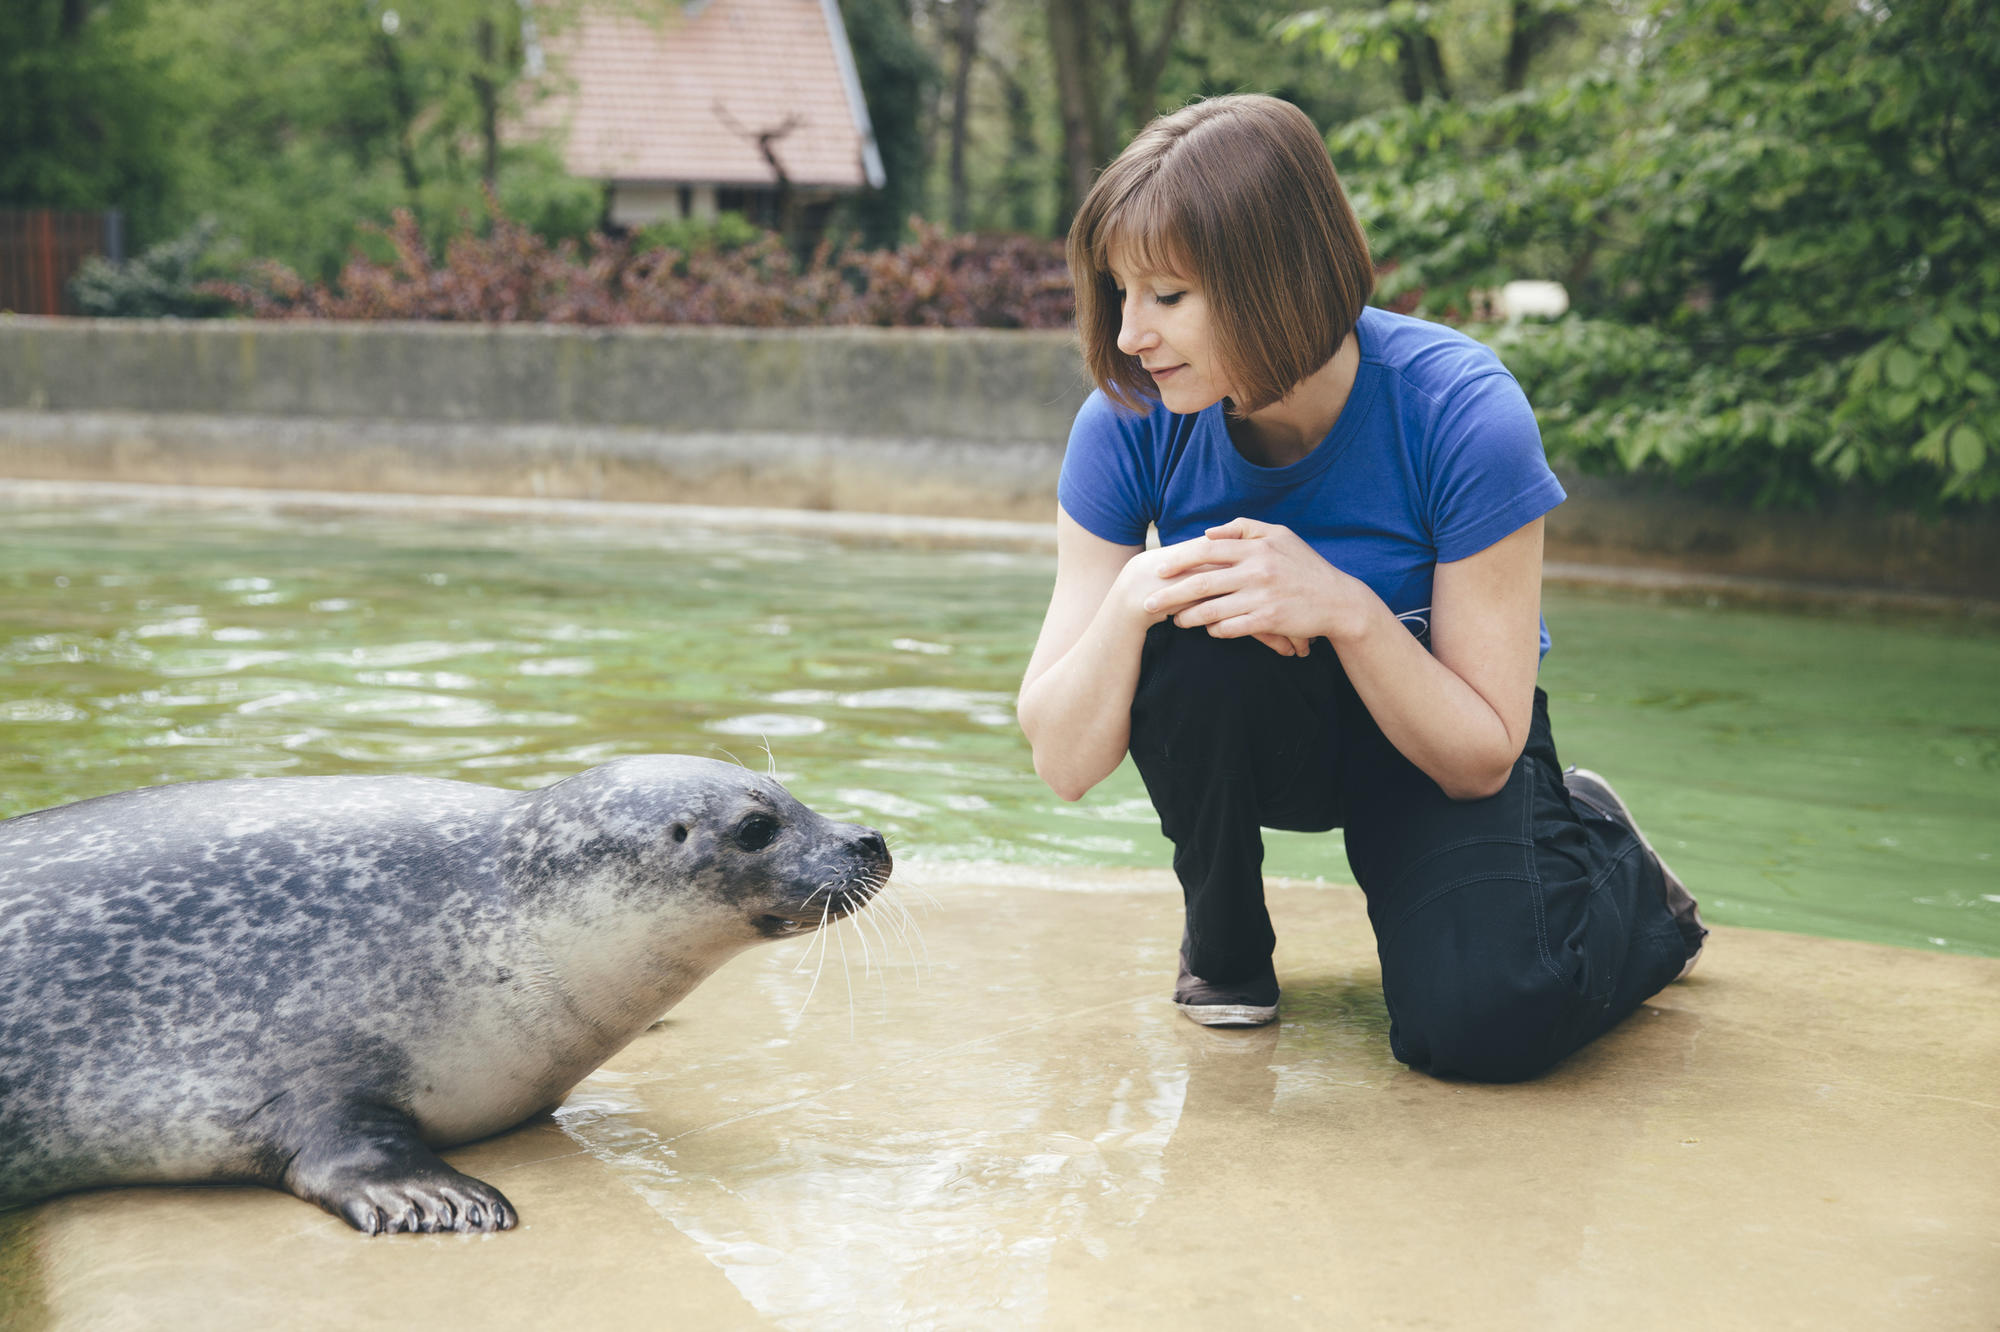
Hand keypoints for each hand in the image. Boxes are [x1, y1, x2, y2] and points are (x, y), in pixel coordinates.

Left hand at [1142, 518, 1369, 651]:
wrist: (1338, 600)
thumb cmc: (1304, 566)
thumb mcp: (1280, 536)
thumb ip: (1244, 529)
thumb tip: (1208, 533)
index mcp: (1256, 547)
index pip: (1207, 550)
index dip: (1179, 560)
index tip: (1158, 570)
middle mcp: (1257, 570)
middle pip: (1201, 583)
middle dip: (1170, 595)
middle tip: (1148, 604)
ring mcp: (1262, 596)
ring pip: (1212, 610)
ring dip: (1188, 618)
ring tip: (1175, 622)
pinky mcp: (1269, 620)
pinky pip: (1231, 628)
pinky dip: (1216, 630)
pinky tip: (1208, 630)